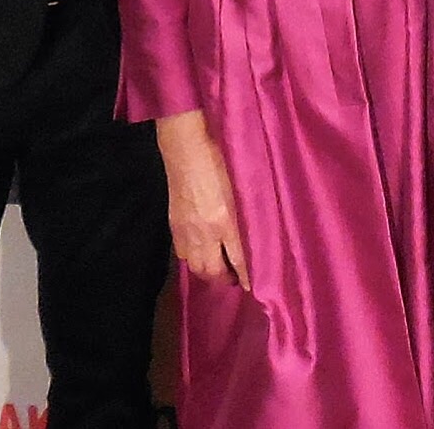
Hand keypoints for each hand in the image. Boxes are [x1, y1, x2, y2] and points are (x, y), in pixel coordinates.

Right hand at [157, 110, 250, 288]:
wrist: (185, 146)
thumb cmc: (221, 155)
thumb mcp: (244, 181)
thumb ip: (251, 207)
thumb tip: (259, 228)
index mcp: (226, 220)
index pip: (239, 259)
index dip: (246, 276)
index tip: (254, 286)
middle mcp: (205, 232)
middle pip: (213, 271)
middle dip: (225, 279)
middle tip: (236, 278)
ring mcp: (186, 231)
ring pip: (196, 267)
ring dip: (208, 272)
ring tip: (220, 270)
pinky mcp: (174, 225)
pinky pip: (184, 255)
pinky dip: (194, 259)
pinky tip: (201, 253)